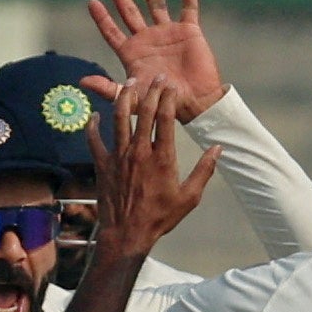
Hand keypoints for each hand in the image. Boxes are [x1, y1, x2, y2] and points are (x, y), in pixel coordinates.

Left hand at [88, 0, 224, 121]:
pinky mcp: (189, 31)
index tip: (92, 2)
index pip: (112, 31)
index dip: (102, 18)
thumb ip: (108, 89)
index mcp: (133, 53)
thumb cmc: (163, 104)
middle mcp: (148, 40)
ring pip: (156, 3)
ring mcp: (168, 33)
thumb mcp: (132, 97)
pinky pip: (189, 7)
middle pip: (129, 11)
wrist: (196, 103)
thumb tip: (81, 82)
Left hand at [88, 72, 219, 266]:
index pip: (165, 118)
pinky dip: (93, 125)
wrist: (127, 235)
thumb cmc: (160, 218)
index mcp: (162, 157)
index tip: (171, 85)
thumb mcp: (189, 197)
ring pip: (119, 118)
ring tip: (129, 84)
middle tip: (155, 77)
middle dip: (151, 90)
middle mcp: (139, 151)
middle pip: (144, 112)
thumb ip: (204, 171)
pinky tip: (95, 115)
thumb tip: (219, 149)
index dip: (168, 98)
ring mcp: (118, 156)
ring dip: (124, 98)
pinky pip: (94, 139)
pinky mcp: (102, 164)